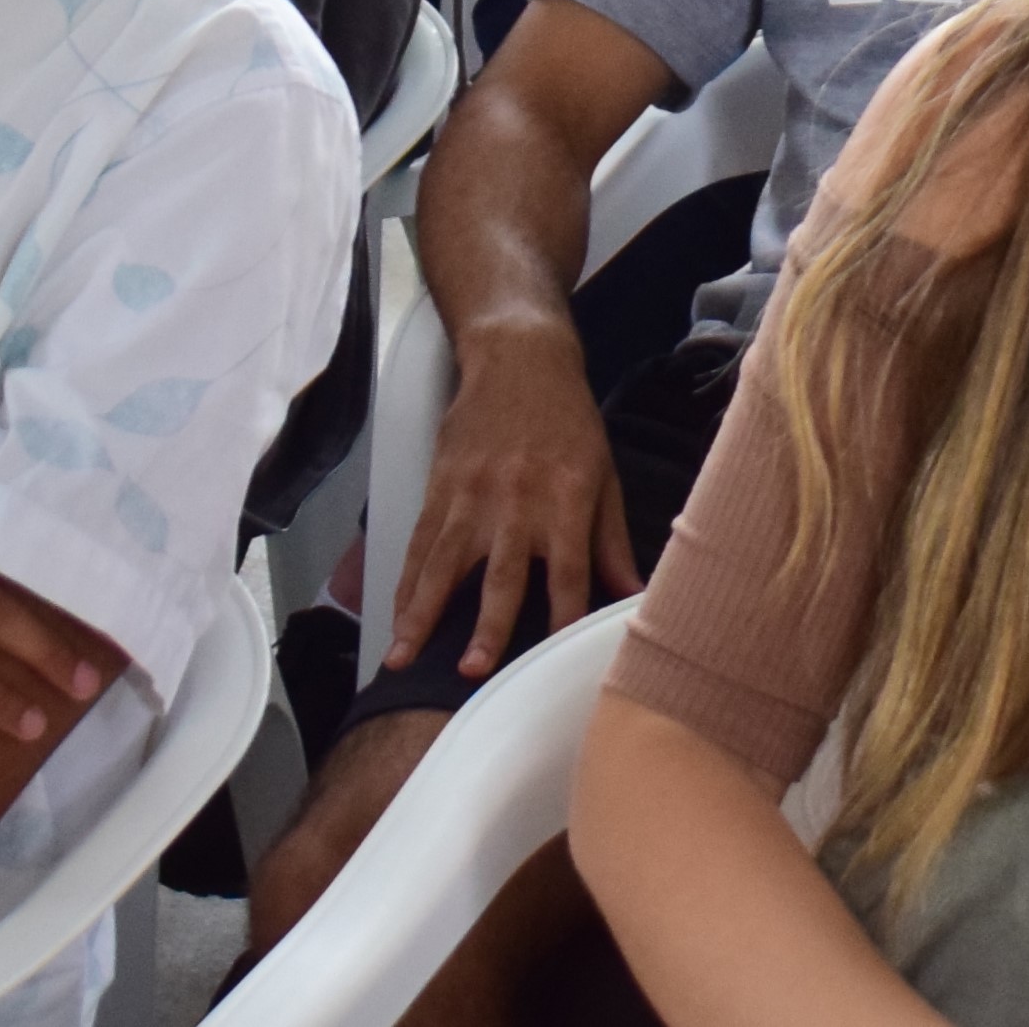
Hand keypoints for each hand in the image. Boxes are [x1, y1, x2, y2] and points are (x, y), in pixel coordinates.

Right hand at [388, 327, 635, 678]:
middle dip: (487, 624)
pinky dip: (406, 583)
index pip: (569, 569)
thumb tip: (633, 597)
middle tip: (471, 669)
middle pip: (502, 573)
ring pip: (444, 563)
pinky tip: (395, 618)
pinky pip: (420, 543)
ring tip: (402, 658)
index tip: (555, 658)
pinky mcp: (441, 487)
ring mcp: (473, 495)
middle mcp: (518, 500)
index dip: (565, 615)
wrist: (518, 359)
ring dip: (422, 614)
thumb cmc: (569, 421)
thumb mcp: (604, 473)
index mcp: (567, 498)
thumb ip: (612, 541)